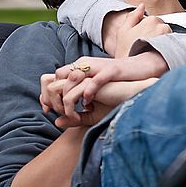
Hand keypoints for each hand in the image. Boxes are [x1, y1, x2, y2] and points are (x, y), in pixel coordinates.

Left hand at [50, 50, 167, 109]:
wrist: (138, 74)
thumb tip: (56, 123)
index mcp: (80, 67)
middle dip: (54, 98)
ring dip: (69, 98)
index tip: (48, 110)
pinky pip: (93, 81)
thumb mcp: (91, 99)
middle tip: (59, 113)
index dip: (47, 94)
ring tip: (74, 112)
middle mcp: (85, 64)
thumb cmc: (114, 88)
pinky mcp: (110, 71)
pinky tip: (89, 103)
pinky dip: (87, 94)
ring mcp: (97, 66)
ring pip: (72, 78)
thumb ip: (75, 109)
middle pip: (58, 76)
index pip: (54, 77)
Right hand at [102, 4, 171, 55]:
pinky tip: (158, 56)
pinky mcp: (174, 49)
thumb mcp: (123, 31)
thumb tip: (141, 5)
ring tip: (151, 52)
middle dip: (156, 35)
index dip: (147, 31)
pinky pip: (172, 46)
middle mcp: (163, 27)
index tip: (142, 39)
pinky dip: (167, 50)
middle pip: (162, 28)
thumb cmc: (125, 51)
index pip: (154, 21)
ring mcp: (170, 38)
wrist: (132, 71)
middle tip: (145, 47)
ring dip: (161, 43)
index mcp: (152, 20)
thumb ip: (133, 16)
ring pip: (167, 37)